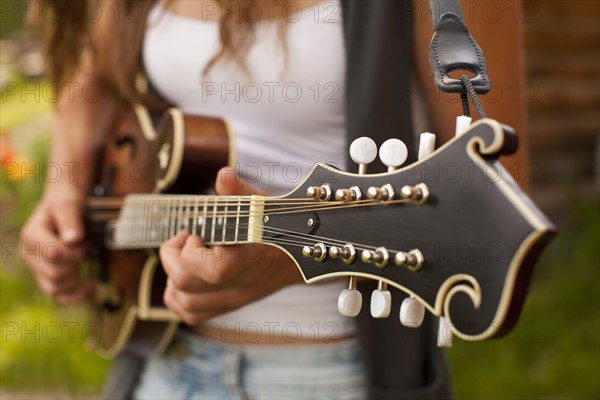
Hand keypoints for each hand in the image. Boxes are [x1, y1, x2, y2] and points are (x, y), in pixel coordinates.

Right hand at [20, 185, 92, 303]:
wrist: (64, 205)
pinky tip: (90, 285)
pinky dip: (76, 295)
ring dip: (75, 275)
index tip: (82, 239)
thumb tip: (73, 239)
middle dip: (76, 262)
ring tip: (81, 257)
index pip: (54, 254)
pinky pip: (58, 296)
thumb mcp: (69, 203)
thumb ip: (70, 218)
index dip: (75, 250)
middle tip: (83, 246)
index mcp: (31, 236)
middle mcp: (28, 254)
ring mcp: (36, 268)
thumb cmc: (66, 203)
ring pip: (56, 288)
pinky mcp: (46, 276)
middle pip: (56, 273)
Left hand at [160, 167, 303, 324]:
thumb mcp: (266, 206)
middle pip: (189, 286)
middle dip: (173, 258)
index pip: (214, 269)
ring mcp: (237, 298)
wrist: (306, 257)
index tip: (195, 232)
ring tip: (181, 257)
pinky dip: (178, 299)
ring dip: (172, 280)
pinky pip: (194, 315)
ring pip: (187, 304)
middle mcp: (244, 284)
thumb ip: (241, 192)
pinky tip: (183, 279)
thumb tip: (224, 176)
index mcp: (254, 258)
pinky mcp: (232, 305)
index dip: (192, 252)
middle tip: (184, 239)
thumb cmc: (283, 227)